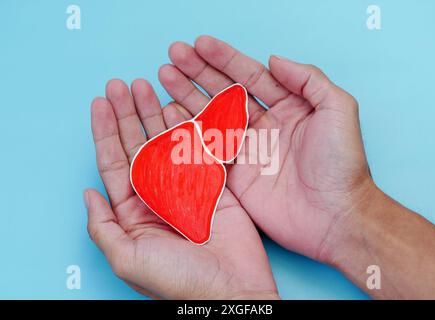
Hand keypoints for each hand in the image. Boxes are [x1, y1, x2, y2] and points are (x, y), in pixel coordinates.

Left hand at [86, 79, 278, 298]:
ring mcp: (186, 186)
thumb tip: (86, 194)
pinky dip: (187, 127)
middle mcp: (157, 195)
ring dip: (155, 113)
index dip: (105, 131)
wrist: (232, 289)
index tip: (100, 102)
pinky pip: (198, 148)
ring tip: (146, 85)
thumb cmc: (179, 280)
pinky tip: (176, 106)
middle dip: (129, 113)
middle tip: (122, 84)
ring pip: (166, 141)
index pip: (114, 162)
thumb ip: (103, 227)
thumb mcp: (128, 258)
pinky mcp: (213, 183)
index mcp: (134, 212)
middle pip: (138, 144)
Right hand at [158, 36, 374, 262]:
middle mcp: (264, 125)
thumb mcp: (338, 110)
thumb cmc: (341, 164)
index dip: (224, 58)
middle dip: (198, 72)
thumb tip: (273, 59)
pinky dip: (188, 133)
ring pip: (211, 116)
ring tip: (165, 76)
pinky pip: (207, 150)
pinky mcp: (235, 175)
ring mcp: (247, 150)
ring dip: (187, 96)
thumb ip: (308, 79)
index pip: (250, 75)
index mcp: (288, 106)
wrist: (334, 216)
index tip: (200, 44)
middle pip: (225, 92)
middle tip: (173, 54)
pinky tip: (170, 114)